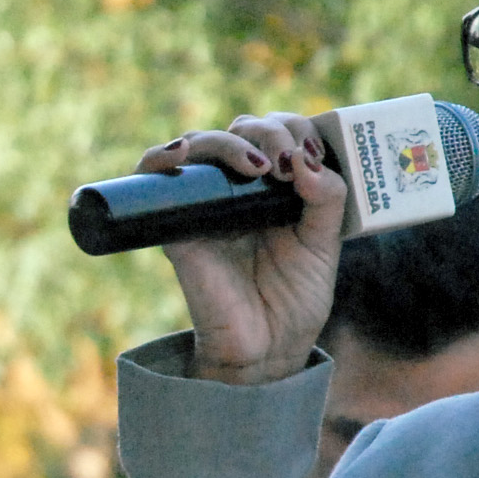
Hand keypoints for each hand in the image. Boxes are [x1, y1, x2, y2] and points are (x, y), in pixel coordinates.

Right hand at [137, 113, 344, 382]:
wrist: (268, 349)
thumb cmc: (295, 300)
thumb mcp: (325, 243)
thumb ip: (326, 199)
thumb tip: (304, 160)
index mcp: (274, 187)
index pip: (276, 131)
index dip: (293, 128)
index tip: (313, 153)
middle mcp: (236, 188)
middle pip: (241, 128)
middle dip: (268, 132)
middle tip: (284, 164)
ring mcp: (204, 203)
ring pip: (202, 143)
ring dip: (228, 142)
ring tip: (255, 166)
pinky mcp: (177, 226)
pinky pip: (152, 178)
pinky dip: (159, 157)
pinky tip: (181, 154)